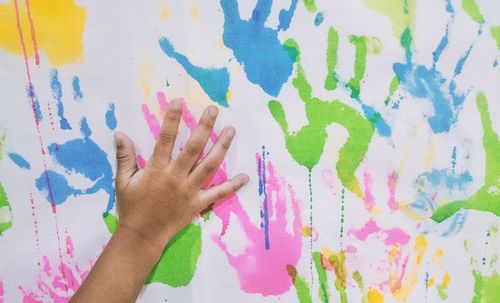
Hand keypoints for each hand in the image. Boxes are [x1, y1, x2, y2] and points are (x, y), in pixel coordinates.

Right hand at [113, 99, 248, 251]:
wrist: (142, 236)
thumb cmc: (132, 207)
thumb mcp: (123, 181)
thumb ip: (124, 157)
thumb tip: (120, 134)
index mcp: (156, 170)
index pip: (165, 139)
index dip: (172, 119)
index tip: (179, 102)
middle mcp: (175, 177)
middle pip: (193, 148)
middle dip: (204, 127)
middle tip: (213, 110)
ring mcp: (189, 191)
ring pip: (209, 166)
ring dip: (221, 147)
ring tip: (231, 130)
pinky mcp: (198, 204)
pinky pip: (218, 194)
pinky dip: (232, 186)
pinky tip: (245, 177)